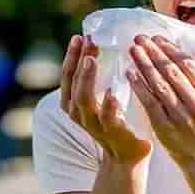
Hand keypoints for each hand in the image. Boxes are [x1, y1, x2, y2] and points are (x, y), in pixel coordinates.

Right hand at [60, 35, 151, 165]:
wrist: (127, 157)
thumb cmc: (115, 121)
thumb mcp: (99, 99)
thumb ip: (97, 80)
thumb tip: (101, 46)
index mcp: (73, 103)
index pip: (68, 75)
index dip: (71, 56)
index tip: (79, 36)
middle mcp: (78, 113)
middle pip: (73, 83)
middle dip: (78, 61)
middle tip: (87, 40)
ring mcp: (94, 124)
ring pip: (84, 100)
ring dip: (87, 78)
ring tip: (92, 60)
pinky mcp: (113, 133)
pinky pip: (108, 119)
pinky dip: (108, 106)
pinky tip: (111, 93)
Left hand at [127, 35, 194, 168]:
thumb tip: (178, 55)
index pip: (189, 65)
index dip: (171, 49)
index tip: (157, 38)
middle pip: (173, 72)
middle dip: (154, 52)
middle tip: (140, 37)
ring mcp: (181, 117)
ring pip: (159, 85)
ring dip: (144, 64)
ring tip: (133, 49)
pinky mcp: (165, 128)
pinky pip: (150, 102)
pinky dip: (139, 86)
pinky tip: (130, 73)